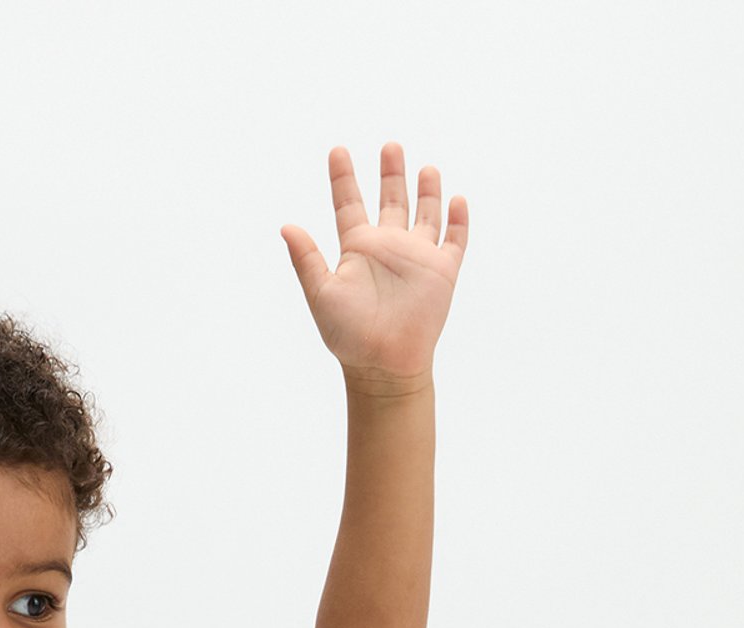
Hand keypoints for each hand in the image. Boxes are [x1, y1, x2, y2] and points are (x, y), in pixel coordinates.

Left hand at [281, 145, 467, 390]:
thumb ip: (306, 259)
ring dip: (426, 191)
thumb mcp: (322, 293)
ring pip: (424, 214)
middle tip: (390, 146)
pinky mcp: (442, 271)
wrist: (383, 365)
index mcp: (358, 248)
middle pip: (390, 200)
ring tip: (426, 168)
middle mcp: (387, 246)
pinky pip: (454, 240)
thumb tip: (286, 226)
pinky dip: (458, 220)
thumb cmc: (349, 336)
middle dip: (390, 173)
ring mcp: (416, 257)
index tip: (337, 150)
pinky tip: (457, 199)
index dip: (343, 177)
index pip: (348, 203)